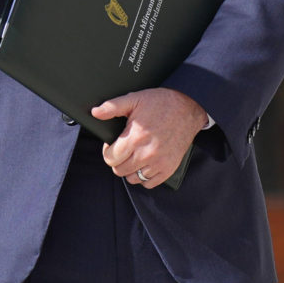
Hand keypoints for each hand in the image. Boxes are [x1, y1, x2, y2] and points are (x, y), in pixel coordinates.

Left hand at [94, 88, 208, 187]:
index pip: (110, 159)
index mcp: (136, 137)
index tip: (113, 144)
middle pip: (119, 170)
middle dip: (117, 160)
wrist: (188, 108)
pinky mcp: (169, 169)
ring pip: (133, 178)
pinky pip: (149, 183)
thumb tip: (96, 112)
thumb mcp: (135, 99)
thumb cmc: (161, 103)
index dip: (108, 150)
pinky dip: (144, 176)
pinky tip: (145, 162)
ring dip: (130, 169)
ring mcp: (159, 163)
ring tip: (134, 155)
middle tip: (123, 149)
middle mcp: (147, 153)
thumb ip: (113, 107)